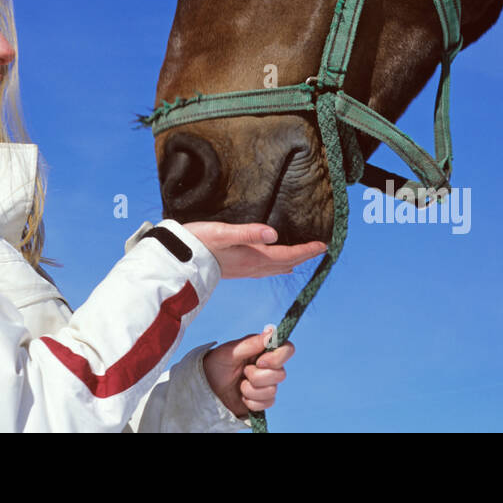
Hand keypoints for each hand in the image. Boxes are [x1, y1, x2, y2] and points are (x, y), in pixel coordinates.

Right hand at [182, 221, 326, 278]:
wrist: (178, 258)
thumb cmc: (199, 241)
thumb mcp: (223, 233)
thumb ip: (248, 233)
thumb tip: (274, 234)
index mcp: (253, 257)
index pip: (287, 255)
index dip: (306, 250)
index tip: (324, 245)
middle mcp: (252, 266)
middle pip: (286, 263)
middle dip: (304, 256)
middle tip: (321, 249)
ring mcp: (245, 270)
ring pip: (276, 268)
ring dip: (292, 261)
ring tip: (305, 256)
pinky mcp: (237, 269)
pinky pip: (265, 269)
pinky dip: (278, 265)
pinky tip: (279, 265)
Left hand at [202, 330, 294, 417]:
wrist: (206, 389)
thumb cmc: (215, 365)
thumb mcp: (230, 352)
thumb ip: (251, 343)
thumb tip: (272, 331)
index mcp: (262, 350)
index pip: (287, 349)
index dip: (278, 357)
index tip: (260, 361)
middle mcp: (268, 366)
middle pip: (281, 374)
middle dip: (258, 377)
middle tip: (243, 372)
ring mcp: (266, 384)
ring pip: (273, 391)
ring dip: (251, 390)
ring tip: (239, 385)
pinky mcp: (262, 400)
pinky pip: (267, 404)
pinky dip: (251, 402)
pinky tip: (241, 396)